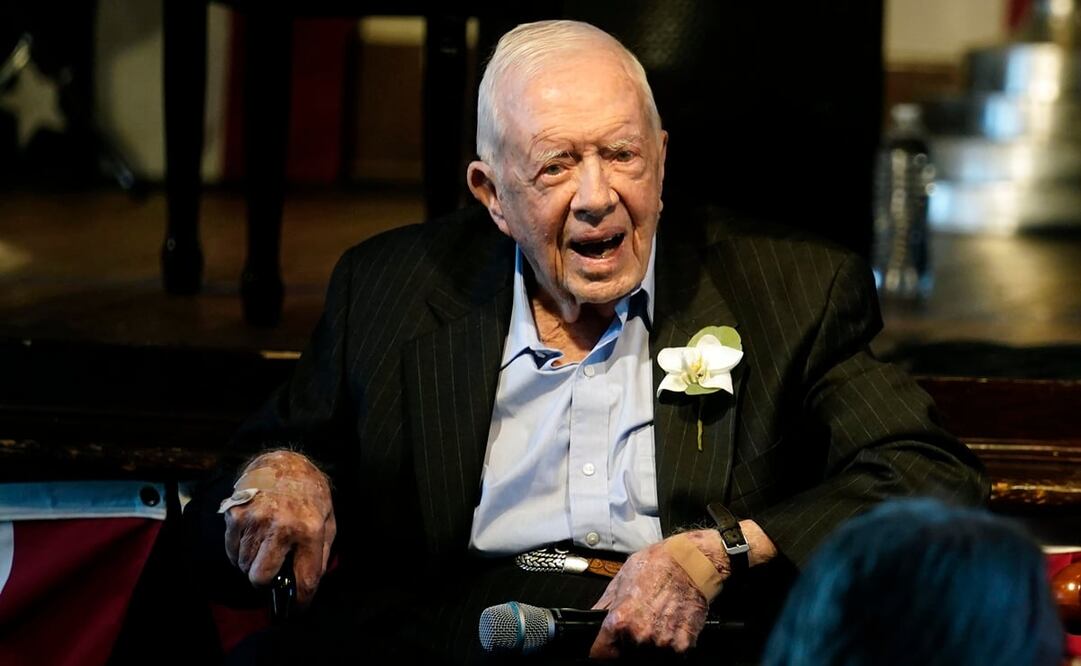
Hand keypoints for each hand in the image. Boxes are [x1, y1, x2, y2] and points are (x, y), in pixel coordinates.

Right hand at [223, 450, 335, 606]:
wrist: (284, 460)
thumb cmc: (309, 493)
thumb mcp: (327, 520)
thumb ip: (320, 553)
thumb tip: (307, 585)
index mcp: (309, 529)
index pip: (304, 579)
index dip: (300, 600)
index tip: (295, 608)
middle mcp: (280, 526)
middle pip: (261, 578)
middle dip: (266, 581)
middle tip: (273, 571)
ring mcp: (254, 521)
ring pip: (244, 566)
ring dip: (253, 563)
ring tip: (265, 545)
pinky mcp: (235, 515)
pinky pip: (232, 551)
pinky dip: (239, 552)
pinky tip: (252, 537)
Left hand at [588, 530, 724, 658]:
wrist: (691, 563)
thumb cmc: (656, 566)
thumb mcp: (620, 580)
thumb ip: (603, 607)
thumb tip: (590, 620)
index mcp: (620, 620)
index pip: (600, 655)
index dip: (602, 651)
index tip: (606, 648)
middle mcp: (640, 636)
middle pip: (626, 659)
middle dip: (627, 648)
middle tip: (637, 627)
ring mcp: (663, 644)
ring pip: (648, 660)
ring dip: (649, 650)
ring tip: (655, 624)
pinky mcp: (683, 646)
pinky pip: (670, 657)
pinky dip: (669, 648)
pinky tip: (669, 627)